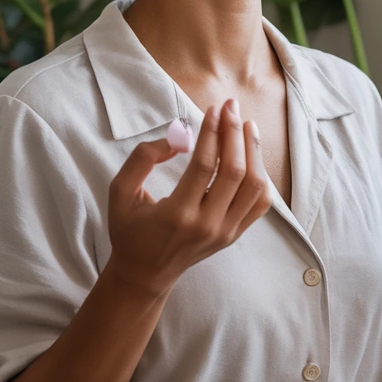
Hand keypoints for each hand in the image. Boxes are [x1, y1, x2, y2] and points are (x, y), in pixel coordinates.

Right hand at [105, 98, 271, 296]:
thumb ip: (141, 159)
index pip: (205, 165)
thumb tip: (178, 137)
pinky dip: (260, 176)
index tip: (214, 109)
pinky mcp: (234, 234)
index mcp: (177, 214)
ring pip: (254, 186)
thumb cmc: (130, 231)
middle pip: (235, 172)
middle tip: (232, 107)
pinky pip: (259, 203)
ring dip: (254, 151)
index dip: (212, 132)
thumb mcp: (120, 193)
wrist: (145, 274)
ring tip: (247, 125)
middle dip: (235, 133)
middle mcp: (206, 224)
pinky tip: (252, 155)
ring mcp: (225, 232)